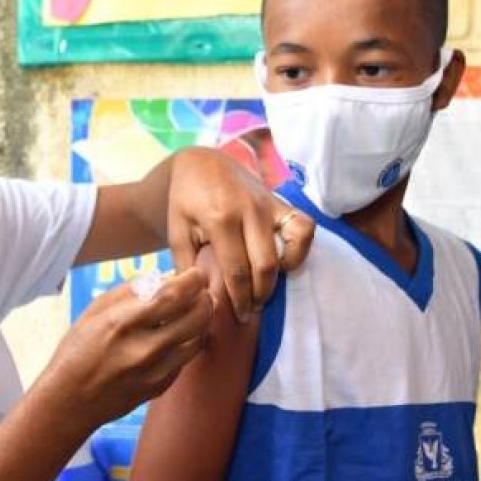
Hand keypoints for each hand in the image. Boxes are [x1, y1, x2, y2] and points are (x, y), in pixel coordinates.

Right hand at [35, 268, 212, 430]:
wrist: (69, 402)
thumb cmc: (76, 353)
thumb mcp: (93, 312)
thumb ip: (129, 292)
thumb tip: (162, 276)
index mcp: (122, 324)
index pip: (173, 295)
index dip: (192, 280)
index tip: (195, 274)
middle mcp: (143, 349)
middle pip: (196, 317)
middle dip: (205, 298)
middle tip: (201, 290)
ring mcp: (155, 371)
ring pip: (199, 339)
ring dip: (203, 320)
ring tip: (195, 309)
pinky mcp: (161, 386)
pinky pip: (186, 358)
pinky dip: (189, 341)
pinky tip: (179, 333)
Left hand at [166, 149, 313, 320]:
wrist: (201, 164)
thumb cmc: (186, 202)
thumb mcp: (177, 232)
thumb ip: (187, 266)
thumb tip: (199, 301)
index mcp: (219, 218)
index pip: (236, 271)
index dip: (240, 299)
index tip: (240, 315)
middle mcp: (249, 210)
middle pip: (265, 265)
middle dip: (260, 294)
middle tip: (251, 309)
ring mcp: (269, 203)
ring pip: (289, 248)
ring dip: (280, 276)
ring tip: (264, 289)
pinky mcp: (281, 201)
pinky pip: (303, 227)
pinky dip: (299, 249)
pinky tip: (282, 261)